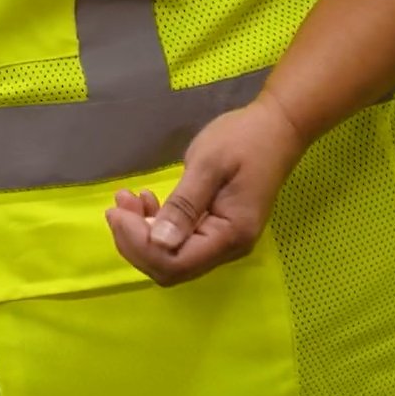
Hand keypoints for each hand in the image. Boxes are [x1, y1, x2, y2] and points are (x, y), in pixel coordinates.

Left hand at [105, 93, 310, 285]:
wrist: (277, 128)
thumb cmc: (244, 140)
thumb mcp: (208, 165)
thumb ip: (184, 205)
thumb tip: (159, 242)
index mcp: (230, 235)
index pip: (174, 264)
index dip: (139, 246)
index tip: (118, 212)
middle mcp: (228, 248)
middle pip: (169, 267)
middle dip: (135, 241)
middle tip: (118, 205)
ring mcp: (222, 241)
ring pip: (169, 256)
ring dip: (140, 233)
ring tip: (127, 199)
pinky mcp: (214, 230)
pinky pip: (177, 241)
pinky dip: (154, 226)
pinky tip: (144, 202)